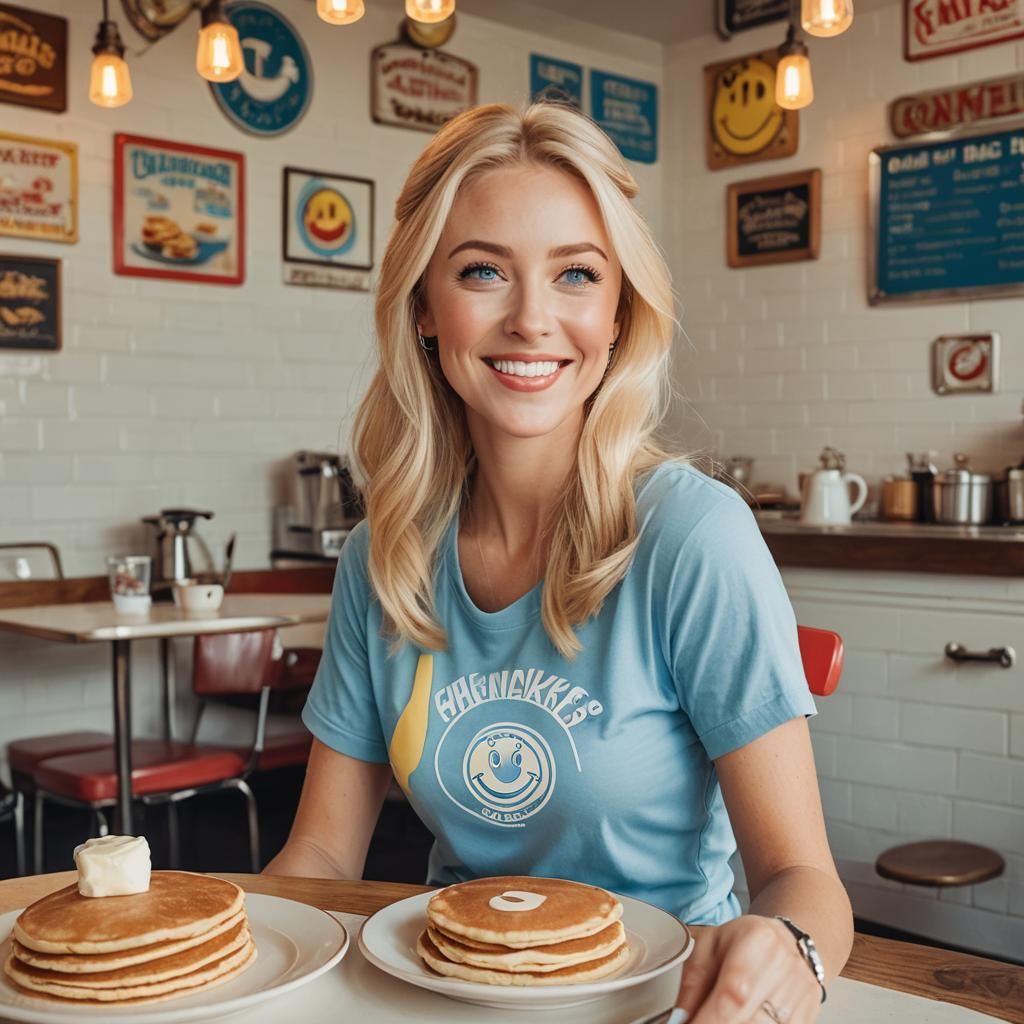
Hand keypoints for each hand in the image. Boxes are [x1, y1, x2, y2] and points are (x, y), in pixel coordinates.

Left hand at [673, 916, 821, 1022]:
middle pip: (748, 1019)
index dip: (707, 1020)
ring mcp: (801, 996)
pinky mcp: (808, 1016)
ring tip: (716, 1016)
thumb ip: (691, 983)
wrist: (788, 942)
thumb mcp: (709, 947)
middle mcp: (785, 969)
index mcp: (757, 942)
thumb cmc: (745, 941)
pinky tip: (739, 1019)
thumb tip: (679, 1018)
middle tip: (697, 1020)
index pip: (732, 994)